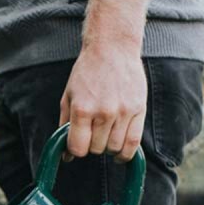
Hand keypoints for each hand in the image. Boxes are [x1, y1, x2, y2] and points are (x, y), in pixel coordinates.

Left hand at [59, 44, 146, 161]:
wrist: (112, 48)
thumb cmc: (87, 73)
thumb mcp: (68, 97)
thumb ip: (65, 126)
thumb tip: (65, 156)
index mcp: (82, 109)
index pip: (78, 148)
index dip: (76, 150)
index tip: (77, 143)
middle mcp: (103, 112)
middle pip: (96, 149)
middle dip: (92, 145)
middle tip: (93, 132)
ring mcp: (123, 112)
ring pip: (114, 148)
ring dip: (108, 147)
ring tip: (106, 135)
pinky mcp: (138, 109)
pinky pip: (133, 143)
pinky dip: (126, 154)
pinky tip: (120, 153)